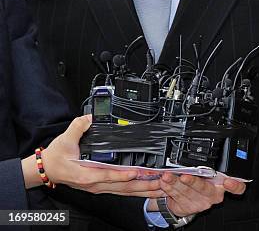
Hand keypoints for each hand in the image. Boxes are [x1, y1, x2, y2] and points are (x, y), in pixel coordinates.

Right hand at [40, 115, 162, 195]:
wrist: (47, 169)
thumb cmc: (56, 158)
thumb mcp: (65, 139)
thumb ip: (79, 127)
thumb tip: (90, 118)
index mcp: (85, 174)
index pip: (106, 175)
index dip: (121, 175)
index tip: (135, 172)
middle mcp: (94, 183)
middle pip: (121, 187)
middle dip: (142, 185)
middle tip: (159, 182)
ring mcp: (99, 186)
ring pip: (124, 191)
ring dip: (143, 190)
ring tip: (160, 188)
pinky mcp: (102, 186)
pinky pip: (122, 190)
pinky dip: (136, 190)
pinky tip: (148, 189)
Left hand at [149, 174, 245, 216]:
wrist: (189, 198)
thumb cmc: (202, 181)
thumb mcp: (210, 172)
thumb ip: (210, 165)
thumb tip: (203, 148)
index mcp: (222, 184)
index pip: (237, 187)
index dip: (234, 185)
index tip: (228, 181)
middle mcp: (213, 195)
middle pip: (204, 189)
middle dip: (193, 182)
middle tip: (184, 176)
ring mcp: (200, 202)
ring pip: (187, 192)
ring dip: (175, 183)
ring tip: (167, 176)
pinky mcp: (188, 208)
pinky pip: (177, 197)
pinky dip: (169, 188)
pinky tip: (164, 182)